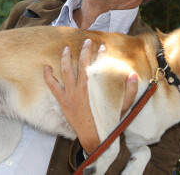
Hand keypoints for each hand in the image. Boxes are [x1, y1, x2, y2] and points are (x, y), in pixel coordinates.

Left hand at [44, 39, 137, 154]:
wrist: (94, 138)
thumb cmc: (108, 122)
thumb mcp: (123, 108)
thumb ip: (129, 92)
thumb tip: (133, 75)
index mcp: (95, 89)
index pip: (97, 66)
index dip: (100, 55)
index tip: (102, 46)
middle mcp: (81, 89)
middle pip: (82, 65)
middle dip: (84, 51)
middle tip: (87, 42)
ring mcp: (70, 94)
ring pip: (66, 71)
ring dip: (66, 58)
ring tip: (66, 48)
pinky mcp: (63, 101)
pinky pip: (52, 86)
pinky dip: (48, 76)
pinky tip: (46, 67)